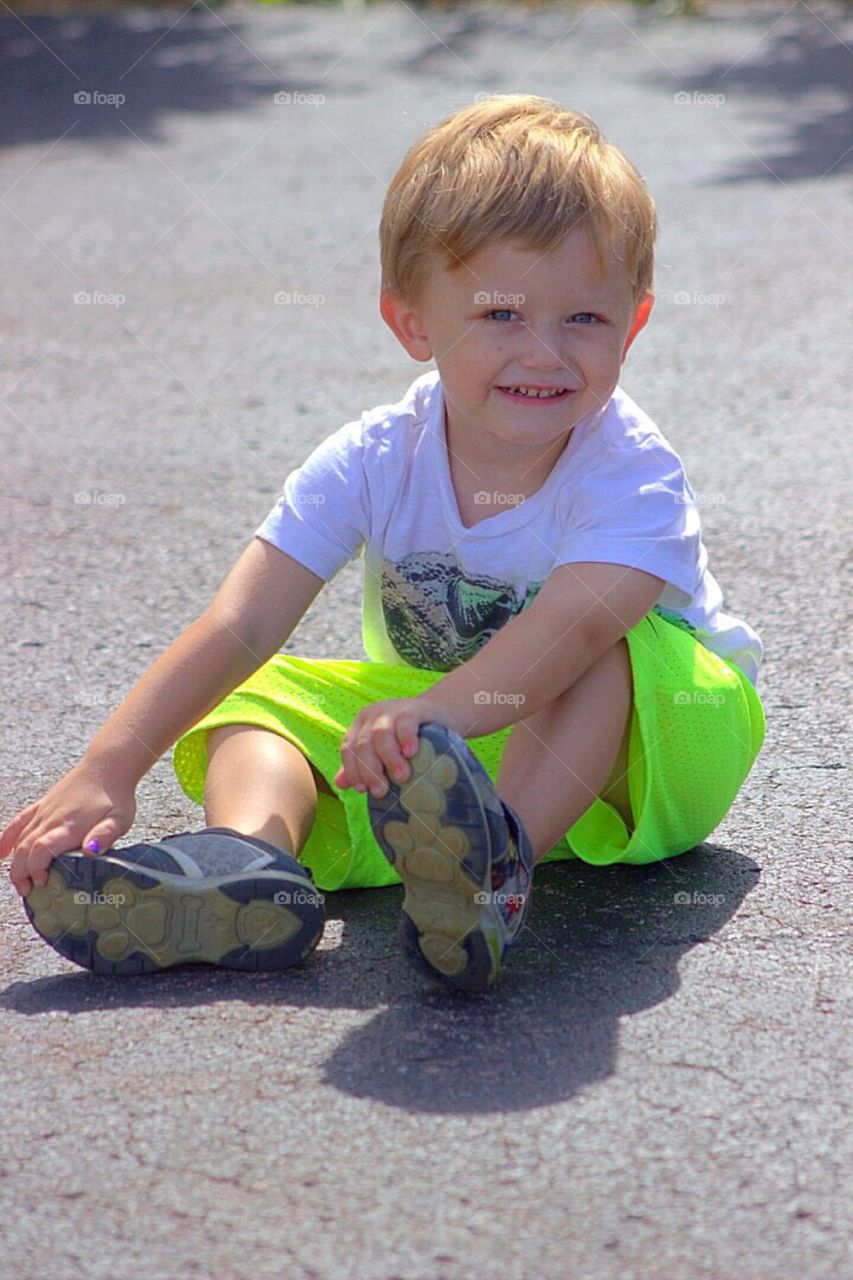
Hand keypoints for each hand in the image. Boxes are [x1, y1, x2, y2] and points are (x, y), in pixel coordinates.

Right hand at [1, 760, 136, 896]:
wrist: (108, 766)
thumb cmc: (115, 796)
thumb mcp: (119, 820)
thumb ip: (105, 837)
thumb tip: (91, 851)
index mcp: (70, 826)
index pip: (42, 849)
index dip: (36, 869)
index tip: (42, 883)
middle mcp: (52, 819)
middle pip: (25, 849)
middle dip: (21, 874)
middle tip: (27, 892)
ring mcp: (44, 812)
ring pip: (20, 839)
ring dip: (16, 863)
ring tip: (21, 882)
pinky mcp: (42, 805)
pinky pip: (19, 822)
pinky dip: (7, 838)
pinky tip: (2, 853)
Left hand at [334, 697, 452, 798]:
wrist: (436, 715)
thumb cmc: (405, 739)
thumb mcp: (381, 751)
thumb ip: (361, 766)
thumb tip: (340, 784)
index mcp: (359, 726)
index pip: (348, 749)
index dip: (352, 771)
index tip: (363, 790)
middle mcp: (372, 716)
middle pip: (363, 745)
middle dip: (370, 770)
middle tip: (382, 791)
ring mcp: (391, 710)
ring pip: (380, 735)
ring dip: (389, 758)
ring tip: (401, 777)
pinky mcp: (412, 709)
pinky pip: (405, 723)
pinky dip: (406, 739)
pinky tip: (411, 754)